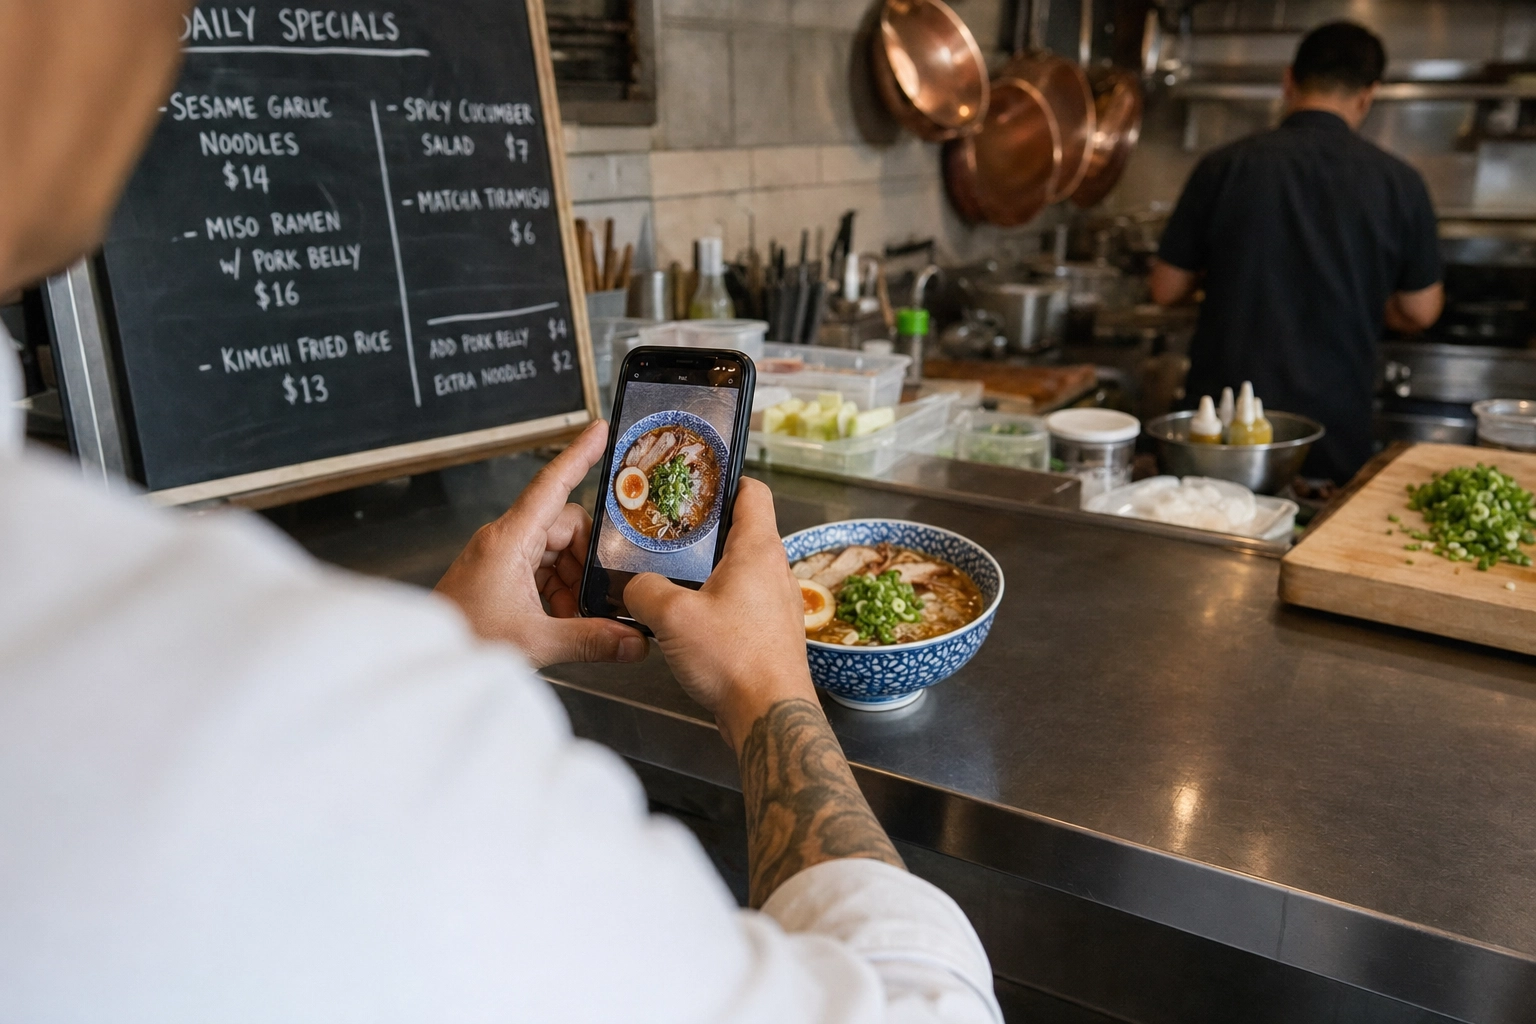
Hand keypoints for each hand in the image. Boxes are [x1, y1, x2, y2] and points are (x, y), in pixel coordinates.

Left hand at [435, 421, 646, 668]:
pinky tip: (560, 619)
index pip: (552, 484)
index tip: (601, 431)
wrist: (425, 662)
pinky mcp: (500, 575)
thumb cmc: (462, 640)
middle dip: (587, 560)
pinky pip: (543, 569)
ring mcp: (502, 557)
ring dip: (573, 581)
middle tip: (598, 595)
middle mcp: (505, 540)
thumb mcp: (533, 641)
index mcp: (509, 540)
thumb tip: (632, 642)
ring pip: (557, 551)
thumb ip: (589, 640)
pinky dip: (558, 591)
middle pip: (565, 526)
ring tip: (573, 617)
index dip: (579, 455)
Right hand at [624, 478, 814, 749]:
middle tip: (668, 531)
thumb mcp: (671, 616)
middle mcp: (774, 570)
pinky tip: (688, 617)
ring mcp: (776, 603)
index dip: (725, 479)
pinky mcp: (770, 632)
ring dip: (709, 569)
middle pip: (742, 530)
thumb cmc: (734, 659)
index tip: (697, 481)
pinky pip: (742, 602)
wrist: (769, 715)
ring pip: (741, 569)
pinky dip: (717, 600)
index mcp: (758, 549)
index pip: (752, 491)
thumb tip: (634, 586)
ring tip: (671, 575)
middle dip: (704, 529)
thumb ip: (644, 589)